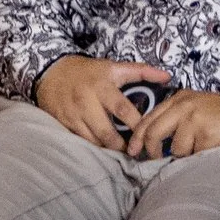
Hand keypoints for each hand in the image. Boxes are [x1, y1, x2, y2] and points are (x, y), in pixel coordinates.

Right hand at [33, 55, 174, 150]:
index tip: (148, 134)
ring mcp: (73, 115)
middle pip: (107, 133)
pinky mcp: (63, 124)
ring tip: (120, 152)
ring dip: (108, 149)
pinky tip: (102, 149)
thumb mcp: (113, 67)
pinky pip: (81, 141)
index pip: (123, 110)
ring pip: (93, 141)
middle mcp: (86, 101)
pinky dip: (93, 147)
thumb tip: (167, 76)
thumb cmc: (88, 71)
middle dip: (122, 146)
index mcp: (102, 86)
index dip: (137, 125)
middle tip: (134, 151)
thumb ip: (141, 72)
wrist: (51, 71)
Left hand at [124, 86, 219, 160]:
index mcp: (179, 98)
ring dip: (187, 156)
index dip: (138, 137)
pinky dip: (203, 157)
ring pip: (177, 150)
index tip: (133, 151)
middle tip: (154, 161)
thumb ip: (177, 118)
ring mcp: (195, 119)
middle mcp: (184, 106)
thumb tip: (154, 143)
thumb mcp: (199, 107)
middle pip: (154, 133)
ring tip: (205, 147)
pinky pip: (196, 156)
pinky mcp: (207, 134)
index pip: (149, 118)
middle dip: (152, 151)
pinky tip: (215, 148)